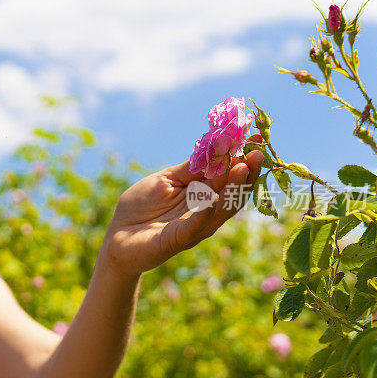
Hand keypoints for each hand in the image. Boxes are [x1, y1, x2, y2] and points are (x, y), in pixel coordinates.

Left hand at [102, 136, 264, 278]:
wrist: (118, 237)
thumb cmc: (141, 206)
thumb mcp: (166, 180)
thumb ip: (190, 168)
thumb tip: (216, 145)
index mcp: (202, 193)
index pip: (228, 174)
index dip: (241, 157)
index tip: (256, 138)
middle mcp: (205, 211)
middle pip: (232, 191)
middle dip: (246, 171)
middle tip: (258, 152)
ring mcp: (195, 227)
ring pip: (221, 208)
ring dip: (233, 189)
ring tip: (243, 168)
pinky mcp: (178, 239)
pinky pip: (195, 226)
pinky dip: (205, 213)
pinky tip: (213, 199)